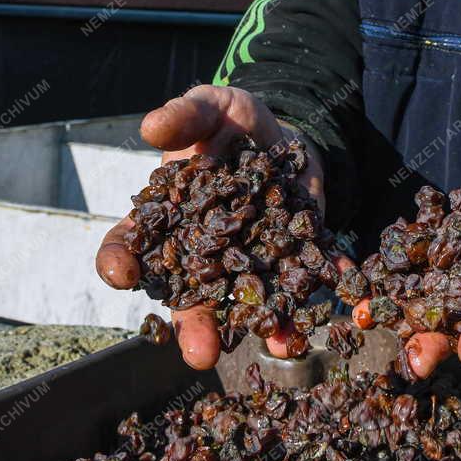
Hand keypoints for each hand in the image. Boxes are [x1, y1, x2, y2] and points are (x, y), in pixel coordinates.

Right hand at [95, 84, 330, 370]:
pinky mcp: (292, 254)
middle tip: (201, 353)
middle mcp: (203, 252)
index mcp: (167, 219)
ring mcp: (249, 260)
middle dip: (197, 325)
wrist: (284, 133)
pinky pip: (307, 273)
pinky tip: (341, 285)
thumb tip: (151, 126)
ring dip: (267, 323)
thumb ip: (184, 116)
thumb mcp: (209, 108)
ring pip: (250, 299)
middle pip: (190, 294)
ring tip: (283, 343)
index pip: (130, 245)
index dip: (119, 261)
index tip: (121, 274)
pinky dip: (326, 280)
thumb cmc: (230, 122)